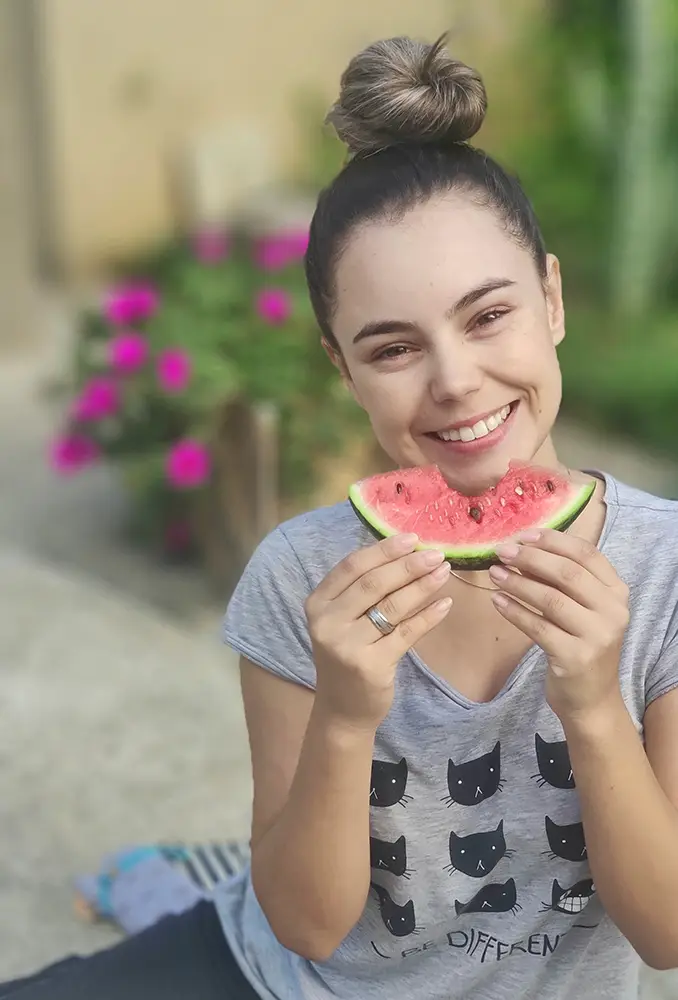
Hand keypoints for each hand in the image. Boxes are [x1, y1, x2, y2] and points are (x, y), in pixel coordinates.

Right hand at [305, 534, 452, 731]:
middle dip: (408, 565)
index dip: (383, 550)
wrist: (342, 708)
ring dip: (422, 586)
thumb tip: (404, 552)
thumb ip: (361, 590)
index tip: (412, 538)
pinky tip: (445, 603)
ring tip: (444, 572)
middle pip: (373, 584)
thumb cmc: (347, 654)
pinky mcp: (371, 666)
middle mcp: (327, 623)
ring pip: (392, 606)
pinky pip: (406, 633)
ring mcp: (347, 646)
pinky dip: (428, 616)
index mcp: (318, 603)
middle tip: (436, 554)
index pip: (352, 566)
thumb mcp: (342, 619)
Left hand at [488, 529, 629, 722]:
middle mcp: (613, 612)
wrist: (591, 699)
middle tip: (502, 552)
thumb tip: (521, 550)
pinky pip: (537, 627)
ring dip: (517, 583)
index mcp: (617, 592)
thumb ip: (561, 581)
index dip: (553, 541)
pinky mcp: (575, 657)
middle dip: (530, 559)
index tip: (523, 535)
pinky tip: (496, 600)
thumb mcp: (581, 609)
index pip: (586, 554)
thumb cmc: (580, 644)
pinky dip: (513, 611)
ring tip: (494, 573)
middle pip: (567, 573)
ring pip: (550, 599)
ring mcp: (597, 636)